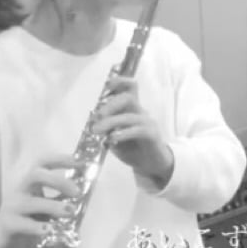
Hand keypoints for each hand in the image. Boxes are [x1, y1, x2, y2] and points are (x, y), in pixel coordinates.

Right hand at [0, 155, 80, 247]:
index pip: (42, 162)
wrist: (3, 236)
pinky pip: (23, 224)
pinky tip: (50, 230)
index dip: (60, 159)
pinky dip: (38, 227)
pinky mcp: (9, 224)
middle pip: (35, 175)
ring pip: (31, 202)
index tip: (80, 162)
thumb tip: (84, 191)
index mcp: (30, 181)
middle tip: (77, 192)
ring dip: (53, 206)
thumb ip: (61, 197)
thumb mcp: (45, 203)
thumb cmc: (30, 215)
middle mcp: (20, 190)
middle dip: (58, 181)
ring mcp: (12, 206)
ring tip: (70, 211)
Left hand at [91, 72, 173, 186]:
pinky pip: (137, 130)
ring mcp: (148, 122)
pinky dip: (122, 133)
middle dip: (109, 105)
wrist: (152, 165)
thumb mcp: (115, 139)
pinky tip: (112, 139)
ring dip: (111, 122)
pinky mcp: (152, 135)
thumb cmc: (133, 150)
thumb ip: (107, 130)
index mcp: (132, 109)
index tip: (106, 86)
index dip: (119, 82)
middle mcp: (141, 112)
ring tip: (97, 131)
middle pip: (128, 97)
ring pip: (129, 115)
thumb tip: (94, 125)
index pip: (130, 87)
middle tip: (96, 118)